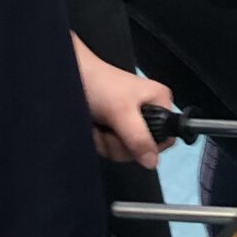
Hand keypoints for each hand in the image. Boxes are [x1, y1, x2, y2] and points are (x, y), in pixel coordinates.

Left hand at [72, 38, 174, 168]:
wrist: (69, 74)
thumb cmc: (99, 86)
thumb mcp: (121, 112)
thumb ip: (138, 138)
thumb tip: (153, 163)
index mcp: (160, 103)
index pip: (166, 137)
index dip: (149, 145)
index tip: (130, 139)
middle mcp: (149, 112)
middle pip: (143, 148)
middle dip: (121, 144)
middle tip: (108, 129)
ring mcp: (130, 122)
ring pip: (125, 151)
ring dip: (107, 142)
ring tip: (98, 125)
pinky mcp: (113, 127)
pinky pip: (112, 146)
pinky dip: (100, 140)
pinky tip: (93, 128)